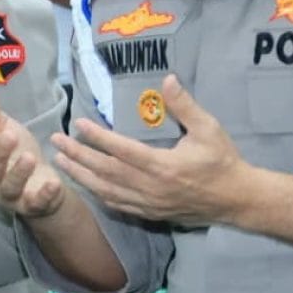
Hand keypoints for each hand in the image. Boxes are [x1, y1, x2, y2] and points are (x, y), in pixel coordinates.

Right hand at [0, 85, 64, 217]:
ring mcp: (8, 195)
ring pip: (10, 186)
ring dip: (18, 172)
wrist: (40, 183)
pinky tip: (54, 183)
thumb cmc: (15, 154)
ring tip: (29, 156)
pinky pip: (36, 202)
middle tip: (10, 135)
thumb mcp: (3, 130)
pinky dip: (44, 194)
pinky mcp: (30, 206)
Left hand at [51, 76, 249, 227]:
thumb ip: (185, 105)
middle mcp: (150, 187)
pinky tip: (83, 183)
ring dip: (80, 175)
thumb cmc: (223, 161)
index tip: (79, 124)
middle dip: (77, 155)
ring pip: (105, 190)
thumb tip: (167, 79)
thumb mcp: (209, 128)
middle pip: (105, 171)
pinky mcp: (148, 213)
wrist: (236, 200)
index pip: (121, 150)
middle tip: (56, 141)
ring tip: (60, 162)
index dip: (97, 137)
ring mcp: (147, 203)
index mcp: (163, 166)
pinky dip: (96, 193)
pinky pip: (115, 204)